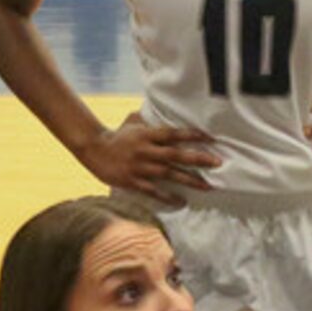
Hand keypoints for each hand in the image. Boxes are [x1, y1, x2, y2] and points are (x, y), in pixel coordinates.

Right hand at [77, 111, 222, 203]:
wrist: (94, 149)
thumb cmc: (117, 136)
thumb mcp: (133, 123)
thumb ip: (150, 121)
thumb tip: (164, 109)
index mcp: (147, 135)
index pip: (174, 134)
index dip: (192, 135)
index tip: (211, 138)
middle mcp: (146, 150)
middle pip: (176, 155)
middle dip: (198, 159)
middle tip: (217, 162)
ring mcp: (139, 167)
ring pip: (168, 174)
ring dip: (189, 180)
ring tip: (207, 186)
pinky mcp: (132, 181)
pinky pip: (153, 191)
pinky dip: (168, 197)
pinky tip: (181, 201)